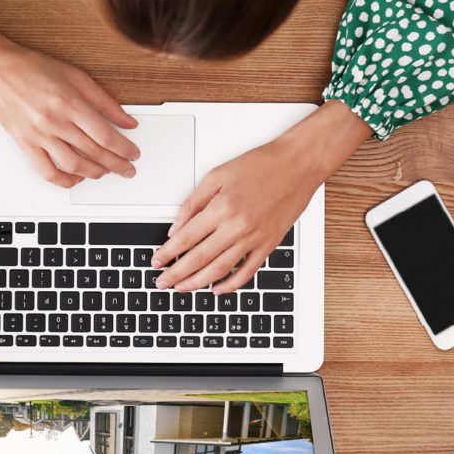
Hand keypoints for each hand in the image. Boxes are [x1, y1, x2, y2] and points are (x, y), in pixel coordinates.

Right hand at [0, 0, 138, 187]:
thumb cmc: (32, 68)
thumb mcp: (76, 76)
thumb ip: (104, 101)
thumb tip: (127, 120)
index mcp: (70, 102)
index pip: (106, 135)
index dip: (124, 149)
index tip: (133, 154)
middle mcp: (55, 121)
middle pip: (94, 153)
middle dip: (116, 165)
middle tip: (127, 169)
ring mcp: (39, 135)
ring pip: (73, 165)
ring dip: (94, 173)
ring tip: (105, 173)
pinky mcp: (25, 144)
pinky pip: (46, 171)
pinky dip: (64, 181)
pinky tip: (75, 179)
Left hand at [151, 101, 370, 292]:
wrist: (297, 165)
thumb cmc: (260, 165)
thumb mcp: (217, 175)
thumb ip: (194, 202)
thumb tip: (176, 226)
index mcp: (221, 208)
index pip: (186, 238)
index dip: (168, 253)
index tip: (157, 261)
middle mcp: (237, 226)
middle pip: (199, 258)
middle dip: (176, 274)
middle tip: (162, 282)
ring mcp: (254, 238)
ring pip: (220, 269)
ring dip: (198, 282)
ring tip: (182, 287)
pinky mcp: (269, 244)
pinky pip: (247, 271)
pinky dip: (231, 284)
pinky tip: (218, 289)